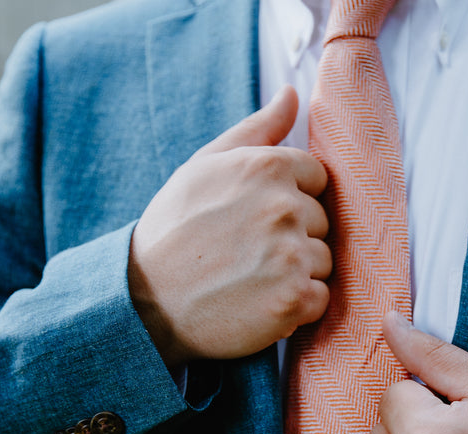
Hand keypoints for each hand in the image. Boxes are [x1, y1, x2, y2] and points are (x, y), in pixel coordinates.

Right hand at [128, 86, 329, 366]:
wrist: (144, 301)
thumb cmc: (174, 230)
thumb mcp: (205, 166)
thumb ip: (257, 130)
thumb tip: (292, 93)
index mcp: (268, 167)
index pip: (316, 178)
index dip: (290, 199)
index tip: (255, 218)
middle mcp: (284, 207)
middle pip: (322, 221)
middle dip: (294, 236)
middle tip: (246, 252)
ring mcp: (291, 255)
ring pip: (323, 261)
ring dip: (296, 273)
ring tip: (250, 278)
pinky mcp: (294, 299)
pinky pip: (321, 298)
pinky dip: (297, 306)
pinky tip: (260, 303)